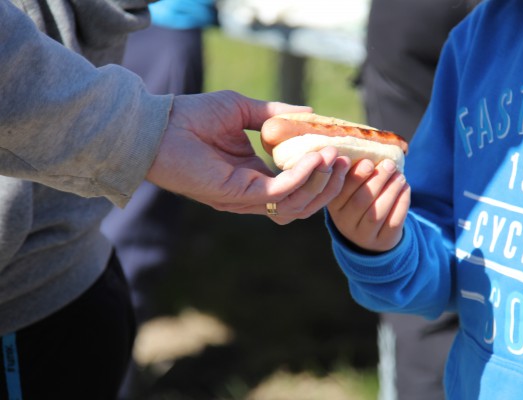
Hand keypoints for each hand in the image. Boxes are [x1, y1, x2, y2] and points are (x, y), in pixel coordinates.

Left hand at [146, 90, 350, 222]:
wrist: (159, 125)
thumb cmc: (194, 116)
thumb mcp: (243, 110)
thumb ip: (277, 115)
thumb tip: (312, 114)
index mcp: (256, 175)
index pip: (298, 185)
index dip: (323, 175)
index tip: (346, 155)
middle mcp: (254, 192)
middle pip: (304, 203)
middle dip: (330, 185)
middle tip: (348, 161)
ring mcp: (247, 197)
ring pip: (297, 205)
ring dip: (321, 184)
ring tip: (337, 159)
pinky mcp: (239, 194)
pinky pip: (280, 192)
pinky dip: (302, 177)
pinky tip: (316, 157)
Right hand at [327, 158, 409, 251]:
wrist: (369, 234)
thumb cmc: (360, 201)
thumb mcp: (351, 190)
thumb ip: (354, 172)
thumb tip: (369, 144)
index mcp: (334, 206)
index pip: (341, 191)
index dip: (355, 176)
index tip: (369, 161)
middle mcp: (344, 222)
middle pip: (360, 201)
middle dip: (377, 180)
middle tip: (389, 165)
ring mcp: (363, 235)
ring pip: (377, 213)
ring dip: (391, 191)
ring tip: (400, 176)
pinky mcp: (381, 241)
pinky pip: (393, 222)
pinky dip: (401, 203)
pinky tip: (405, 189)